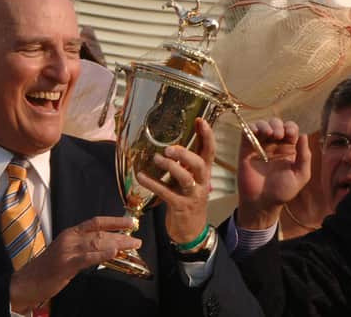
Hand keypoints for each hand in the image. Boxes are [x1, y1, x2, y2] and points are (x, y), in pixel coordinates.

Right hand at [9, 216, 140, 312]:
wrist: (27, 282)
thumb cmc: (47, 270)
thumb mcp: (67, 253)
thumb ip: (84, 249)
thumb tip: (105, 249)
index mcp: (70, 233)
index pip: (95, 222)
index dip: (114, 221)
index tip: (130, 223)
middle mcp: (69, 238)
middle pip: (100, 233)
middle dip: (121, 236)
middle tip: (137, 240)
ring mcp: (67, 250)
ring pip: (96, 243)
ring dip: (117, 244)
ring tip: (132, 246)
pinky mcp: (66, 264)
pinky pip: (87, 258)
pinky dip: (102, 255)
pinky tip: (114, 254)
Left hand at [136, 118, 212, 243]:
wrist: (191, 231)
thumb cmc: (187, 200)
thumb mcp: (190, 180)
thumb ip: (185, 165)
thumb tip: (173, 145)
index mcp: (204, 174)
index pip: (210, 152)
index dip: (207, 136)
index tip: (201, 120)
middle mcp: (201, 183)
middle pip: (200, 164)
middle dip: (185, 154)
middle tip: (169, 148)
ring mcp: (192, 196)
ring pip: (186, 178)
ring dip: (170, 167)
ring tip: (156, 158)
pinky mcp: (180, 207)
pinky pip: (166, 193)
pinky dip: (153, 183)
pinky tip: (141, 176)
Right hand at [237, 118, 310, 228]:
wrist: (262, 201)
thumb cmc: (282, 191)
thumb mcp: (301, 175)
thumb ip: (304, 156)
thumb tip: (303, 135)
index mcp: (288, 149)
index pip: (290, 129)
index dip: (290, 127)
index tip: (290, 135)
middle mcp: (273, 145)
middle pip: (275, 123)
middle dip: (278, 125)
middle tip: (278, 136)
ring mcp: (259, 146)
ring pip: (261, 125)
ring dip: (265, 125)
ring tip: (269, 134)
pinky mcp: (246, 149)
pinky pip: (246, 132)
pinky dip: (251, 127)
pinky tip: (256, 132)